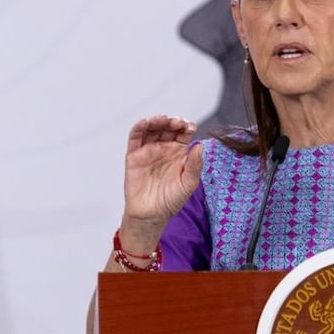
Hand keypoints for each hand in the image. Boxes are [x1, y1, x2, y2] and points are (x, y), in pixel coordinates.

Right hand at [121, 115, 202, 246]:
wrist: (151, 215)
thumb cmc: (172, 200)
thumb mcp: (188, 183)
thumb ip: (195, 165)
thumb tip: (200, 146)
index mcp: (178, 153)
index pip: (183, 133)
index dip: (186, 126)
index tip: (190, 127)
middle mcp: (163, 148)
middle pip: (167, 128)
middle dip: (172, 122)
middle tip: (176, 123)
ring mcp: (148, 150)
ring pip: (151, 129)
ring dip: (156, 121)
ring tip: (162, 119)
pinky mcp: (134, 156)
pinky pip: (135, 138)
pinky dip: (138, 128)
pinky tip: (145, 123)